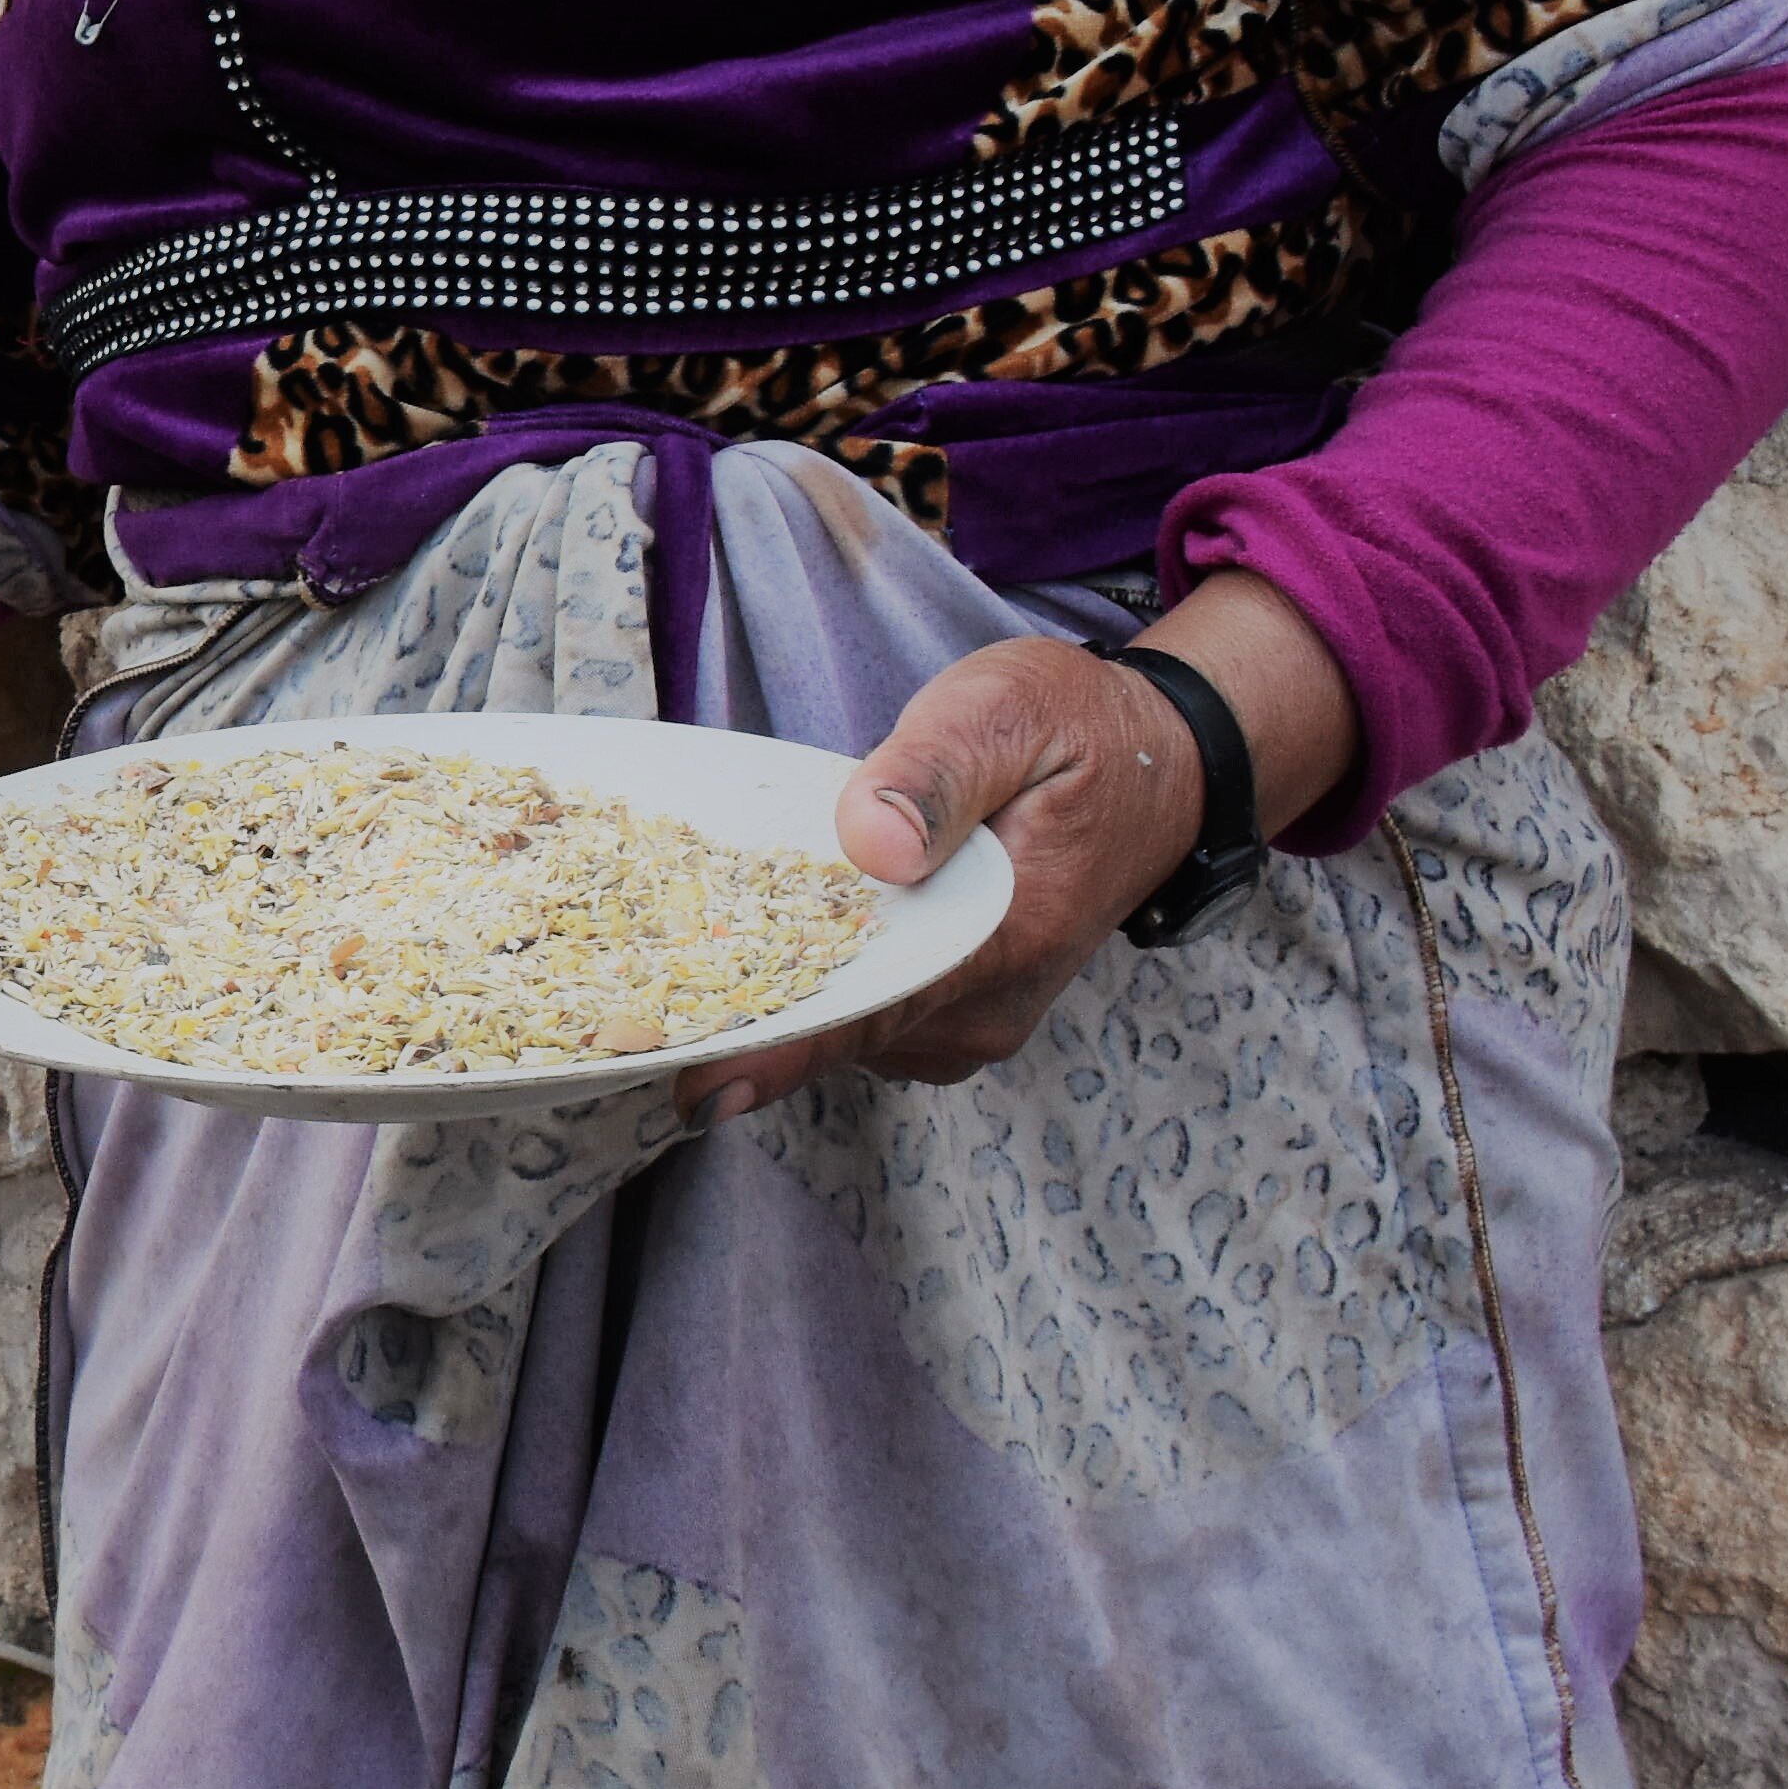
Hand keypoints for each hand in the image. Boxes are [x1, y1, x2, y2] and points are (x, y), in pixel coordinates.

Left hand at [682, 571, 1354, 1127]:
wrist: (1162, 766)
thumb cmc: (1078, 728)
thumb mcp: (1007, 709)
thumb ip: (936, 772)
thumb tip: (869, 843)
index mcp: (1002, 938)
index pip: (871, 1010)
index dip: (777, 1046)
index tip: (688, 1080)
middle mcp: (986, 1006)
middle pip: (840, 1032)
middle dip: (742, 1020)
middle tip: (625, 1010)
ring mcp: (971, 1020)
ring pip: (845, 1031)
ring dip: (768, 1005)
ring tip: (667, 967)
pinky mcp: (954, 1012)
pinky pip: (862, 1017)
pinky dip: (805, 991)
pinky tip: (746, 950)